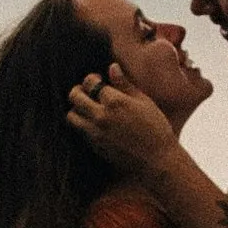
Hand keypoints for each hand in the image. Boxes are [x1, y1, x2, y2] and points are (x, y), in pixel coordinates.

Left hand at [67, 70, 182, 188]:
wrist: (156, 160)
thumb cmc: (155, 128)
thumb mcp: (143, 101)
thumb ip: (125, 84)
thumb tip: (112, 67)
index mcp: (114, 102)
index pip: (90, 82)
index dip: (92, 78)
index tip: (98, 79)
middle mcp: (100, 116)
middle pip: (74, 97)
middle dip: (79, 90)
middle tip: (87, 91)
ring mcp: (95, 133)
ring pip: (71, 116)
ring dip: (77, 108)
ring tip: (89, 107)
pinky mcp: (95, 146)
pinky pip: (80, 131)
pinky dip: (83, 124)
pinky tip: (96, 122)